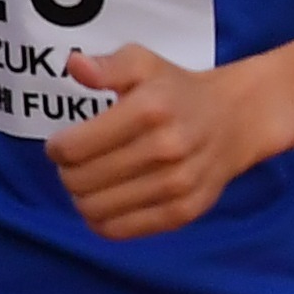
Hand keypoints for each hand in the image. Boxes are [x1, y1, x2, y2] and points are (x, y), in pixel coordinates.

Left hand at [49, 47, 285, 241]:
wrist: (236, 120)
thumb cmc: (177, 90)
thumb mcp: (143, 63)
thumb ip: (107, 65)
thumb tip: (75, 65)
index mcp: (150, 109)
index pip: (72, 148)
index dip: (57, 148)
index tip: (63, 143)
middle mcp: (166, 149)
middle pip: (78, 181)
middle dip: (67, 172)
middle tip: (77, 162)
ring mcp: (177, 185)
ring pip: (94, 209)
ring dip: (82, 196)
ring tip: (92, 181)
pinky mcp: (183, 212)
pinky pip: (120, 230)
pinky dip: (102, 220)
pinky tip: (107, 201)